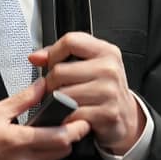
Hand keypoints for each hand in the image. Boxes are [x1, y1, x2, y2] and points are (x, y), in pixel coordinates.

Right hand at [0, 75, 90, 159]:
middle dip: (63, 139)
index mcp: (19, 141)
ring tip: (28, 143)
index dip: (76, 129)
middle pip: (61, 152)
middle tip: (54, 129)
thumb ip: (23, 99)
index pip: (62, 138)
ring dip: (46, 153)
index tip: (80, 121)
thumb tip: (42, 85)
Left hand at [28, 33, 142, 155]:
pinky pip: (72, 113)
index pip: (70, 42)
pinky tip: (73, 115)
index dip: (53, 54)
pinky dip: (66, 117)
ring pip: (62, 94)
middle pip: (60, 71)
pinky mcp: (107, 113)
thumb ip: (62, 56)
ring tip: (64, 103)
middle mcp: (110, 69)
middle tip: (57, 89)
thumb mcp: (89, 65)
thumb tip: (35, 57)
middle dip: (51, 83)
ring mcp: (109, 92)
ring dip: (57, 103)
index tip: (52, 64)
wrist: (126, 116)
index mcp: (106, 51)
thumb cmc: (103, 88)